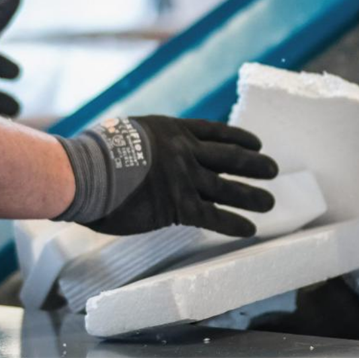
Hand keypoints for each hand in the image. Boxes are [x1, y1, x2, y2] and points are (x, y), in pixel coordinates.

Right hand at [55, 115, 277, 236]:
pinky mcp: (177, 207)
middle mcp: (185, 152)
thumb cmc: (95, 154)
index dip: (240, 138)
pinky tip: (249, 228)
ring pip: (229, 188)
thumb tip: (148, 151)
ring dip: (253, 195)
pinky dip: (234, 223)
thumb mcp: (127, 133)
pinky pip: (214, 216)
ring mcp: (184, 179)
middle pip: (231, 158)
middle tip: (273, 170)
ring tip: (270, 201)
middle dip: (255, 164)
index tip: (257, 143)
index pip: (216, 132)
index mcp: (172, 130)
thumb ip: (149, 142)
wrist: (85, 173)